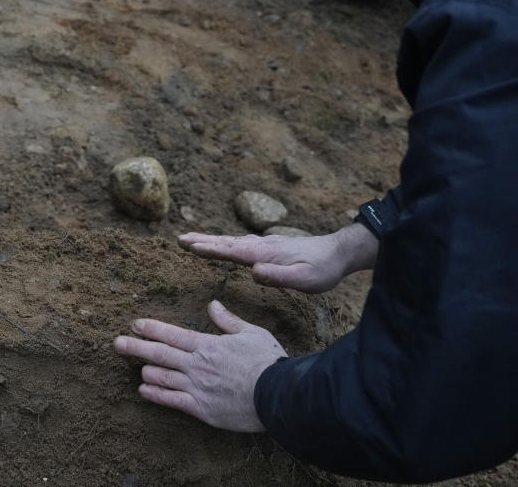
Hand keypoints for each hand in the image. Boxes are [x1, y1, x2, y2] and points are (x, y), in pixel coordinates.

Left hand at [114, 301, 285, 431]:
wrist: (278, 395)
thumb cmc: (267, 362)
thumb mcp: (251, 333)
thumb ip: (228, 320)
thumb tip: (213, 304)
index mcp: (207, 345)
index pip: (172, 333)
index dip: (151, 328)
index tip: (135, 324)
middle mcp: (196, 365)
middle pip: (159, 354)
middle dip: (135, 347)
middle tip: (117, 343)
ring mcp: (196, 387)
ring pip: (160, 377)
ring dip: (145, 372)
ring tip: (136, 368)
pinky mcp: (200, 408)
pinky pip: (171, 401)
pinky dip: (155, 395)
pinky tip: (143, 391)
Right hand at [178, 223, 377, 293]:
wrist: (338, 253)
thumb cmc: (321, 270)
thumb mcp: (303, 280)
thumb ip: (278, 277)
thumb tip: (253, 272)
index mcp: (264, 254)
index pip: (231, 251)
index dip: (210, 249)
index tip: (189, 245)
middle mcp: (261, 246)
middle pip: (226, 242)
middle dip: (202, 240)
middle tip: (179, 238)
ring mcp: (264, 244)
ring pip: (232, 241)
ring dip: (211, 240)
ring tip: (192, 240)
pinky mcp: (269, 247)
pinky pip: (240, 243)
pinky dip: (225, 242)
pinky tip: (224, 244)